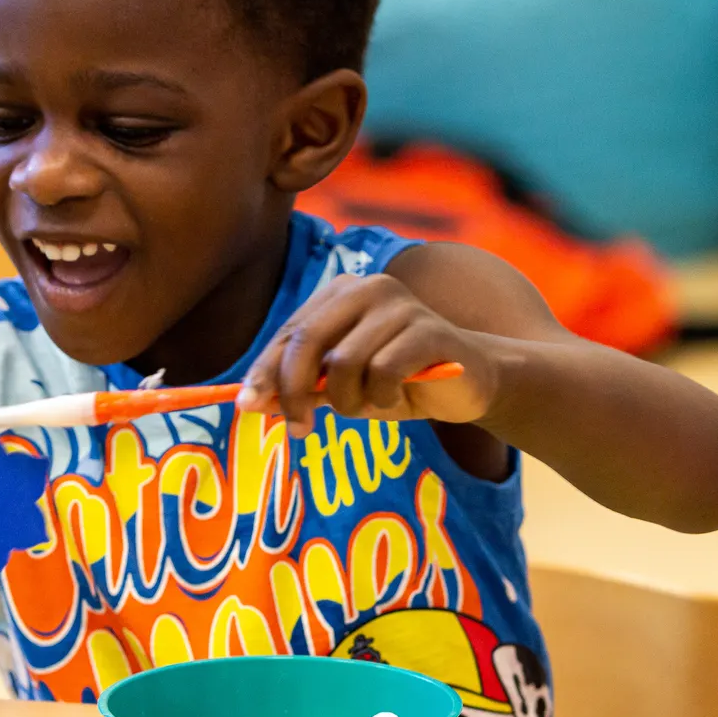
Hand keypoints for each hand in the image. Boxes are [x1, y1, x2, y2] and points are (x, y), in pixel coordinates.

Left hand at [237, 274, 498, 437]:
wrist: (470, 381)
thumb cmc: (399, 381)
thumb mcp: (345, 384)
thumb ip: (306, 384)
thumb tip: (254, 400)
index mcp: (340, 294)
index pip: (289, 333)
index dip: (264, 371)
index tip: (247, 407)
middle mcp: (367, 288)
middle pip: (307, 341)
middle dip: (294, 390)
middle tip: (298, 428)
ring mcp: (400, 305)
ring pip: (344, 363)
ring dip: (349, 401)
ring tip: (368, 406)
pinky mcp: (429, 329)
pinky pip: (383, 372)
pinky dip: (382, 397)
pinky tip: (397, 397)